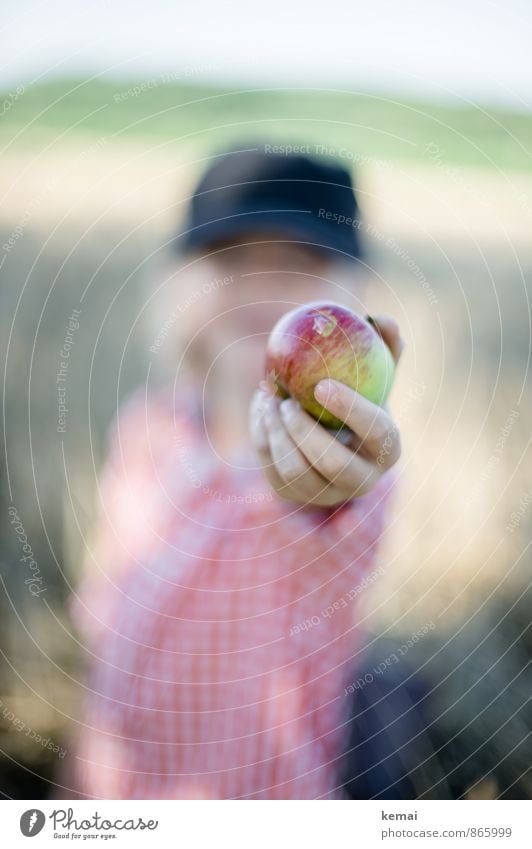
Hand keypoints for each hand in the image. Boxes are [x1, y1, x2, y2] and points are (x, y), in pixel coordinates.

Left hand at [249, 315, 403, 506]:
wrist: (330, 436)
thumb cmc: (358, 395)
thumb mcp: (374, 373)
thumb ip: (384, 346)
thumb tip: (381, 318)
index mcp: (388, 450)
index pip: (377, 433)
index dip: (352, 410)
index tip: (321, 385)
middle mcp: (362, 480)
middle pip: (333, 463)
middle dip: (305, 432)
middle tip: (285, 401)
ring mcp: (326, 494)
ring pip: (296, 471)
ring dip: (277, 433)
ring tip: (268, 399)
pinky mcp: (293, 495)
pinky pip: (272, 470)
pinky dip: (262, 437)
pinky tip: (261, 408)